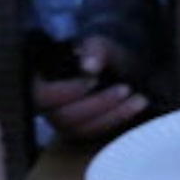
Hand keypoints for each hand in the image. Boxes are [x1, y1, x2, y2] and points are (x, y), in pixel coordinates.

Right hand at [35, 35, 149, 141]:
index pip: (42, 95)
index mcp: (41, 82)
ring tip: (139, 99)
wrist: (113, 66)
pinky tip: (136, 106)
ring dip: (112, 115)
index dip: (67, 92)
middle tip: (125, 89)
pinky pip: (93, 134)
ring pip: (80, 129)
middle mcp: (46, 106)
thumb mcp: (98, 45)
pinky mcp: (78, 132)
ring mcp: (60, 122)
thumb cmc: (99, 55)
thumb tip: (89, 67)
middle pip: (64, 116)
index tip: (93, 80)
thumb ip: (94, 51)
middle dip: (98, 104)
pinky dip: (116, 120)